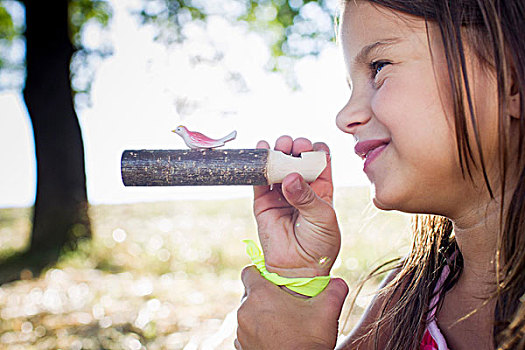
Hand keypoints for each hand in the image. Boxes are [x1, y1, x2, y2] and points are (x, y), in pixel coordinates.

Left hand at [235, 266, 348, 349]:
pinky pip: (248, 332)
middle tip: (285, 304)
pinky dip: (259, 333)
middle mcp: (244, 311)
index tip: (275, 281)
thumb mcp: (327, 311)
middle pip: (250, 294)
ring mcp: (240, 331)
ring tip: (283, 324)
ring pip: (249, 314)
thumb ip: (333, 290)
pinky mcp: (242, 347)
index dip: (262, 273)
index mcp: (260, 295)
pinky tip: (277, 338)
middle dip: (265, 297)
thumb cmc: (310, 342)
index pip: (249, 272)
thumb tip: (339, 281)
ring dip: (261, 315)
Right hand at [253, 136, 339, 276]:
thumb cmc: (320, 245)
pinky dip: (258, 166)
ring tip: (279, 146)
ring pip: (278, 166)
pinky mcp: (263, 202)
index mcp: (322, 188)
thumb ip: (307, 196)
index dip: (316, 150)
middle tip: (293, 144)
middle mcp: (301, 188)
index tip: (312, 147)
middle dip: (295, 147)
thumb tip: (290, 176)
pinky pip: (259, 181)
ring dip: (278, 152)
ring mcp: (281, 194)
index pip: (320, 161)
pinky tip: (260, 151)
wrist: (299, 269)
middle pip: (297, 159)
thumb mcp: (322, 218)